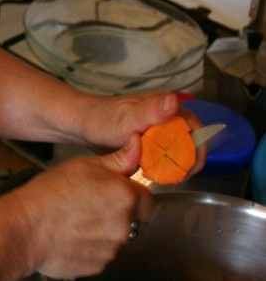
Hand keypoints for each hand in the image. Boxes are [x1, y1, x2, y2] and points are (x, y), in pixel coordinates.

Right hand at [7, 135, 152, 279]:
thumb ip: (118, 159)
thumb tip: (138, 143)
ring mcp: (112, 250)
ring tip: (76, 222)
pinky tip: (71, 238)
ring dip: (104, 232)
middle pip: (132, 220)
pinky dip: (91, 248)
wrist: (24, 230)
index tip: (112, 193)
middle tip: (89, 206)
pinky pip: (101, 255)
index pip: (146, 199)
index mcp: (125, 196)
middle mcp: (125, 225)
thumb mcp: (83, 165)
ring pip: (116, 239)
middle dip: (117, 214)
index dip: (130, 194)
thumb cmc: (50, 193)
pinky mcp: (98, 267)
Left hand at [77, 90, 205, 168]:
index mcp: (166, 107)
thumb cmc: (102, 119)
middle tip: (177, 178)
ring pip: (178, 150)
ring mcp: (158, 129)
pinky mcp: (149, 141)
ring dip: (177, 165)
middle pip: (191, 142)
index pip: (197, 129)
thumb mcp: (127, 117)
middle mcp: (166, 116)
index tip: (190, 168)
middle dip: (188, 161)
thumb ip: (150, 111)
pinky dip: (164, 166)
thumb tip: (174, 102)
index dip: (198, 150)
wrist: (81, 125)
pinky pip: (164, 155)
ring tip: (167, 178)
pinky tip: (155, 174)